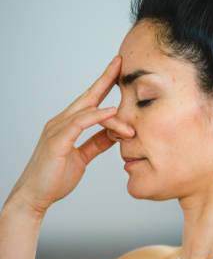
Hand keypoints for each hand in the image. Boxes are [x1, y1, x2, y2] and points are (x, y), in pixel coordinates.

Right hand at [5, 56, 133, 215]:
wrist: (36, 196)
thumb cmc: (56, 177)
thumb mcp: (83, 157)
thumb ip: (97, 143)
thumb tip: (116, 133)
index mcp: (68, 124)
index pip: (90, 100)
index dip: (105, 84)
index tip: (120, 71)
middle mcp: (61, 122)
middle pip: (88, 95)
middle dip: (106, 78)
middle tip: (122, 62)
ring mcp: (57, 130)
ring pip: (88, 110)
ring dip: (113, 115)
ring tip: (132, 126)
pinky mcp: (57, 141)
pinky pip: (80, 123)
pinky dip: (97, 116)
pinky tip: (112, 112)